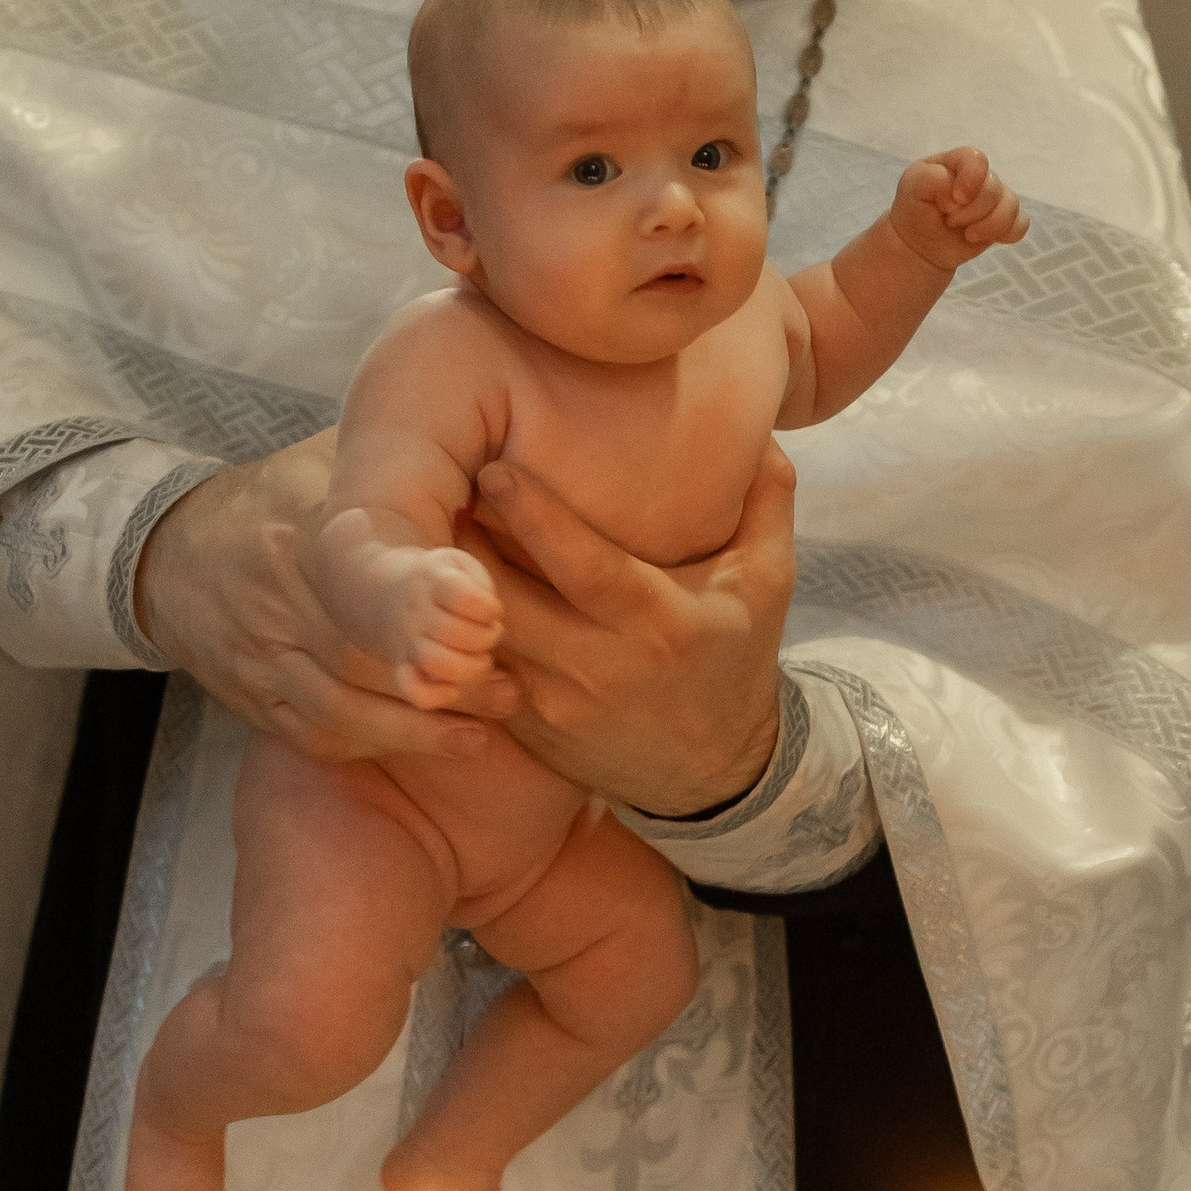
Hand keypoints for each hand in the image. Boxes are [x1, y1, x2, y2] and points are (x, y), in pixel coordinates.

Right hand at [131, 437, 517, 764]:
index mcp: (300, 530)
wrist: (166, 553)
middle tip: (513, 685)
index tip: (492, 612)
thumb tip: (482, 447)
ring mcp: (259, 652)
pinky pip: (316, 733)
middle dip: (441, 676)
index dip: (430, 599)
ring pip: (341, 704)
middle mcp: (276, 595)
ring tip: (491, 724)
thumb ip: (393, 451)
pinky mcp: (251, 696)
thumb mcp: (323, 457)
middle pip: (360, 650)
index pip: (366, 569)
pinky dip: (381, 743)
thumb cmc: (275, 497)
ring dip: (418, 725)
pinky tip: (441, 742)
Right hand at [379, 545, 503, 709]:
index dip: (488, 608)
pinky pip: (416, 692)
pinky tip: (455, 685)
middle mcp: (416, 613)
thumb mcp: (460, 564)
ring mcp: (407, 643)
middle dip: (485, 637)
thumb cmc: (440, 581)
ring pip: (435, 663)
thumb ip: (481, 584)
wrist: (385, 594)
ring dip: (470, 667)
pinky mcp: (403, 669)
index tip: (492, 609)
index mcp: (433, 580)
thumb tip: (490, 619)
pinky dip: (439, 695)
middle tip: (489, 633)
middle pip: (452, 632)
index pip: (463, 597)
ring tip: (479, 658)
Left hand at [454, 441, 798, 815]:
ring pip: (478, 640)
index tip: (495, 469)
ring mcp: (556, 705)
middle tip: (437, 484)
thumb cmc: (733, 652)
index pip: (587, 568)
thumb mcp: (767, 579)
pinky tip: (426, 589)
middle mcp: (602, 668)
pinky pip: (471, 674)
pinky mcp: (525, 728)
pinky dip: (444, 632)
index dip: (536, 518)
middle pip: (511, 603)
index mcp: (662, 623)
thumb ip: (766, 498)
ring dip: (446, 589)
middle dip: (467, 546)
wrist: (711, 770)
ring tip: (422, 529)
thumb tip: (760, 420)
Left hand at [890, 147, 1027, 272]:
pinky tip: (983, 238)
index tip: (954, 200)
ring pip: (1011, 205)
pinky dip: (1005, 234)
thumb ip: (933, 179)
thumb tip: (959, 192)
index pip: (976, 160)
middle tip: (949, 220)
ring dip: (987, 226)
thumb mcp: (913, 188)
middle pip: (993, 188)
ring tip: (966, 234)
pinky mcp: (1004, 221)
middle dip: (970, 212)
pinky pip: (1021, 224)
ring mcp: (995, 198)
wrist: (919, 244)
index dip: (970, 180)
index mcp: (957, 162)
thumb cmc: (915, 209)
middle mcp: (981, 176)